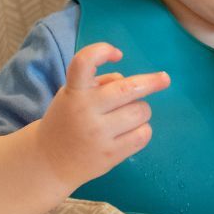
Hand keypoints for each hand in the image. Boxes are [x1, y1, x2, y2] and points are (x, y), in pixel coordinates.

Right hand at [35, 43, 169, 188]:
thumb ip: (98, 83)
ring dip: (141, 110)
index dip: (102, 51)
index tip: (117, 54)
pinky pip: (143, 134)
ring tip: (128, 115)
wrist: (49, 161)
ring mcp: (98, 134)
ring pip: (141, 111)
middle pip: (128, 89)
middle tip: (164, 79)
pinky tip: (131, 131)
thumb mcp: (73, 95)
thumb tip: (131, 82)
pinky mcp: (110, 154)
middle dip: (151, 82)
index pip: (84, 62)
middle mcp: (85, 110)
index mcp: (74, 91)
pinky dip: (143, 129)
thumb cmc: (68, 120)